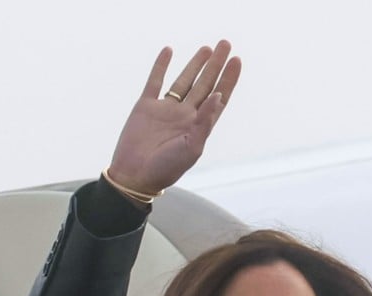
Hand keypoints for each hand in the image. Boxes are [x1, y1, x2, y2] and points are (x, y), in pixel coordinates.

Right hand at [107, 40, 240, 196]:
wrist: (135, 175)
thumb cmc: (166, 168)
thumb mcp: (191, 148)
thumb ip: (205, 122)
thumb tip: (218, 95)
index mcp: (198, 126)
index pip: (218, 98)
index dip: (228, 80)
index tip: (236, 61)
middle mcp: (184, 115)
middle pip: (204, 85)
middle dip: (215, 65)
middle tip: (225, 44)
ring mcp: (165, 110)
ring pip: (184, 81)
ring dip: (195, 64)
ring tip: (207, 48)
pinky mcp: (146, 107)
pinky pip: (155, 81)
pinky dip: (161, 66)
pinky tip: (169, 51)